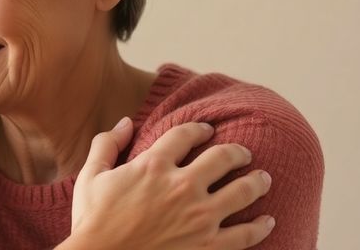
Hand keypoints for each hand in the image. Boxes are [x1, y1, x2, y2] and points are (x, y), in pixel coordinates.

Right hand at [64, 118, 274, 249]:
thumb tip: (125, 122)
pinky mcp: (207, 245)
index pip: (186, 134)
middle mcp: (182, 186)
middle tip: (243, 153)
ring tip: (263, 178)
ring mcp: (199, 217)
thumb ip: (106, 144)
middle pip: (223, 157)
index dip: (199, 128)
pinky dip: (261, 227)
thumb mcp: (90, 176)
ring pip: (243, 191)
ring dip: (257, 181)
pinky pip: (245, 235)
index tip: (206, 130)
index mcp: (154, 165)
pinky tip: (268, 221)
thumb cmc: (92, 220)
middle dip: (237, 152)